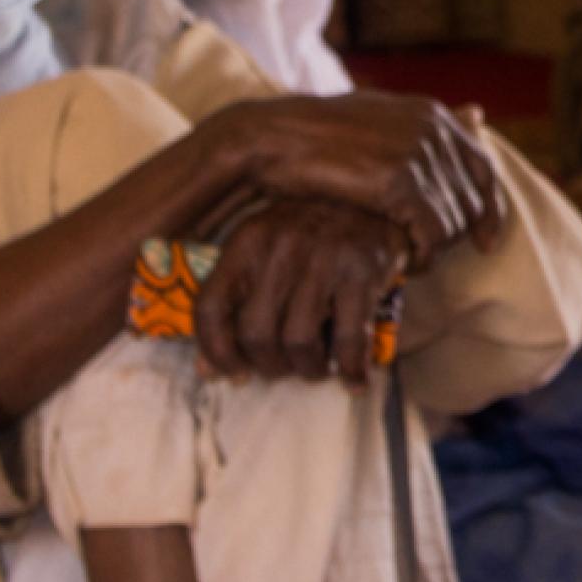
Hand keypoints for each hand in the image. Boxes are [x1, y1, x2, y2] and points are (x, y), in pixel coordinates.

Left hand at [189, 198, 404, 384]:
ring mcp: (323, 258)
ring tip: (317, 369)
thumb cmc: (311, 237)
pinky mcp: (362, 271)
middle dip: (270, 366)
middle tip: (285, 369)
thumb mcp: (266, 255)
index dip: (216, 351)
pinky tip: (354, 379)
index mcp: (247, 241)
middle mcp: (280, 247)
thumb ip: (235, 305)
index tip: (233, 372)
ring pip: (299, 341)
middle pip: (256, 333)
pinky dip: (351, 368)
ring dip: (309, 369)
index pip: (211, 308)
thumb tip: (206, 371)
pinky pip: (349, 338)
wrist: (375, 201)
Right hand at [209, 90, 506, 265]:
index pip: (483, 167)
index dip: (489, 208)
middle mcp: (434, 130)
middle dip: (455, 234)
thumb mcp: (378, 120)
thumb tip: (478, 111)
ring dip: (433, 249)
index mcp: (432, 115)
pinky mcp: (400, 182)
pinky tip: (402, 264)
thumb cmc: (316, 137)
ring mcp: (419, 154)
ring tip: (407, 259)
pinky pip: (432, 234)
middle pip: (471, 200)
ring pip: (453, 223)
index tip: (486, 242)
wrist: (271, 139)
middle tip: (426, 254)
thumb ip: (424, 128)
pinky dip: (421, 256)